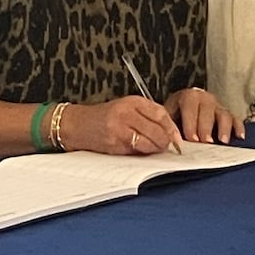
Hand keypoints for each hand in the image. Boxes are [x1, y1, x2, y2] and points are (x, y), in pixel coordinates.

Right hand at [60, 96, 183, 154]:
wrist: (77, 124)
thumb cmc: (104, 117)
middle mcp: (126, 113)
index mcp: (132, 101)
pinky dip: (141, 153)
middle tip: (167, 146)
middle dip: (165, 141)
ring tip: (155, 149)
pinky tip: (141, 151)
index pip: (160, 113)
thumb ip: (146, 115)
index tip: (177, 138)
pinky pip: (135, 151)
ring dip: (155, 149)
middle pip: (156, 130)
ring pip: (148, 142)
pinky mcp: (113, 143)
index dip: (171, 127)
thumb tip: (168, 132)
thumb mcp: (126, 107)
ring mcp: (119, 128)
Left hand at [165, 88, 245, 144]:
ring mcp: (217, 106)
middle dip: (206, 127)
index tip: (191, 138)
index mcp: (187, 96)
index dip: (190, 122)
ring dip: (223, 128)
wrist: (182, 112)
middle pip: (208, 109)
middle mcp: (204, 98)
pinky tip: (239, 137)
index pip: (189, 104)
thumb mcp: (168, 117)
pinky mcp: (227, 114)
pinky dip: (238, 128)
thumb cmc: (176, 116)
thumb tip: (170, 141)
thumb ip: (169, 126)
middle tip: (205, 142)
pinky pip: (235, 119)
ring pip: (223, 114)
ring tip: (222, 141)